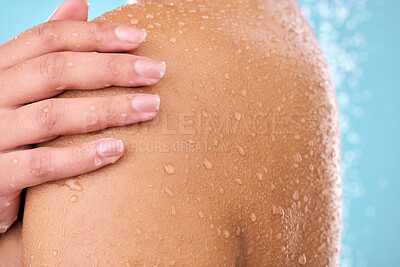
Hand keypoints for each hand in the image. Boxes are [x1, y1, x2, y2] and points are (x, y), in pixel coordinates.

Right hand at [0, 0, 164, 233]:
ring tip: (150, 107)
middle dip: (112, 68)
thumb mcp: (22, 82)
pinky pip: (41, 165)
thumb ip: (46, 48)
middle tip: (156, 72)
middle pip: (54, 71)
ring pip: (52, 116)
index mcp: (0, 68)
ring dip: (109, 110)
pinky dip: (81, 157)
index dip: (96, 34)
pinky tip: (117, 150)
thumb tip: (78, 3)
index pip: (48, 38)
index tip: (140, 38)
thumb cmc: (10, 126)